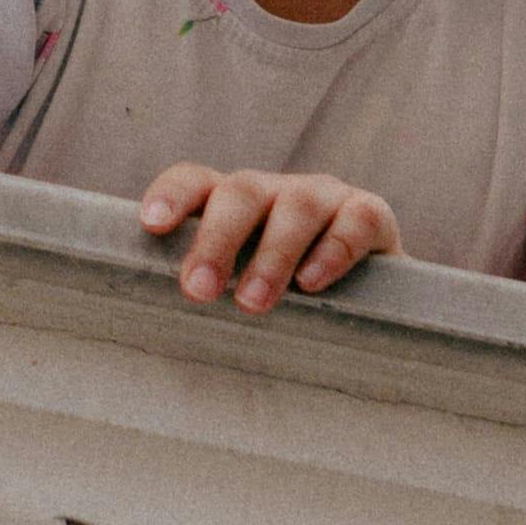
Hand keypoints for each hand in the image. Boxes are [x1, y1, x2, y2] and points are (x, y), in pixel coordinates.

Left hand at [139, 159, 399, 316]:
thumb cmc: (289, 300)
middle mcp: (276, 191)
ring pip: (296, 206)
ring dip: (272, 254)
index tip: (151, 225)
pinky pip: (356, 220)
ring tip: (252, 303)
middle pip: (241, 192)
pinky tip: (312, 283)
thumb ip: (214, 295)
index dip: (172, 196)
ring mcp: (324, 197)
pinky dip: (334, 249)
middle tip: (199, 290)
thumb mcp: (244, 290)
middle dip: (216, 240)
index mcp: (234, 203)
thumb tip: (163, 342)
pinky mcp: (371, 214)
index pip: (196, 182)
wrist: (374, 298)